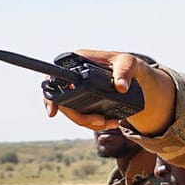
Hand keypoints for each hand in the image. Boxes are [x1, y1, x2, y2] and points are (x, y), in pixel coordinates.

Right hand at [43, 49, 172, 133]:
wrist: (134, 76)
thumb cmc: (128, 64)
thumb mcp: (129, 64)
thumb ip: (125, 72)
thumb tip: (121, 87)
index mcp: (77, 61)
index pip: (55, 78)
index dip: (50, 96)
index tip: (52, 112)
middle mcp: (73, 75)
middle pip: (63, 102)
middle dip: (80, 117)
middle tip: (100, 122)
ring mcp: (77, 89)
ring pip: (73, 112)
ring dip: (89, 123)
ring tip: (109, 123)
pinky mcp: (83, 100)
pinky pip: (81, 115)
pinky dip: (93, 123)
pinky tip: (108, 123)